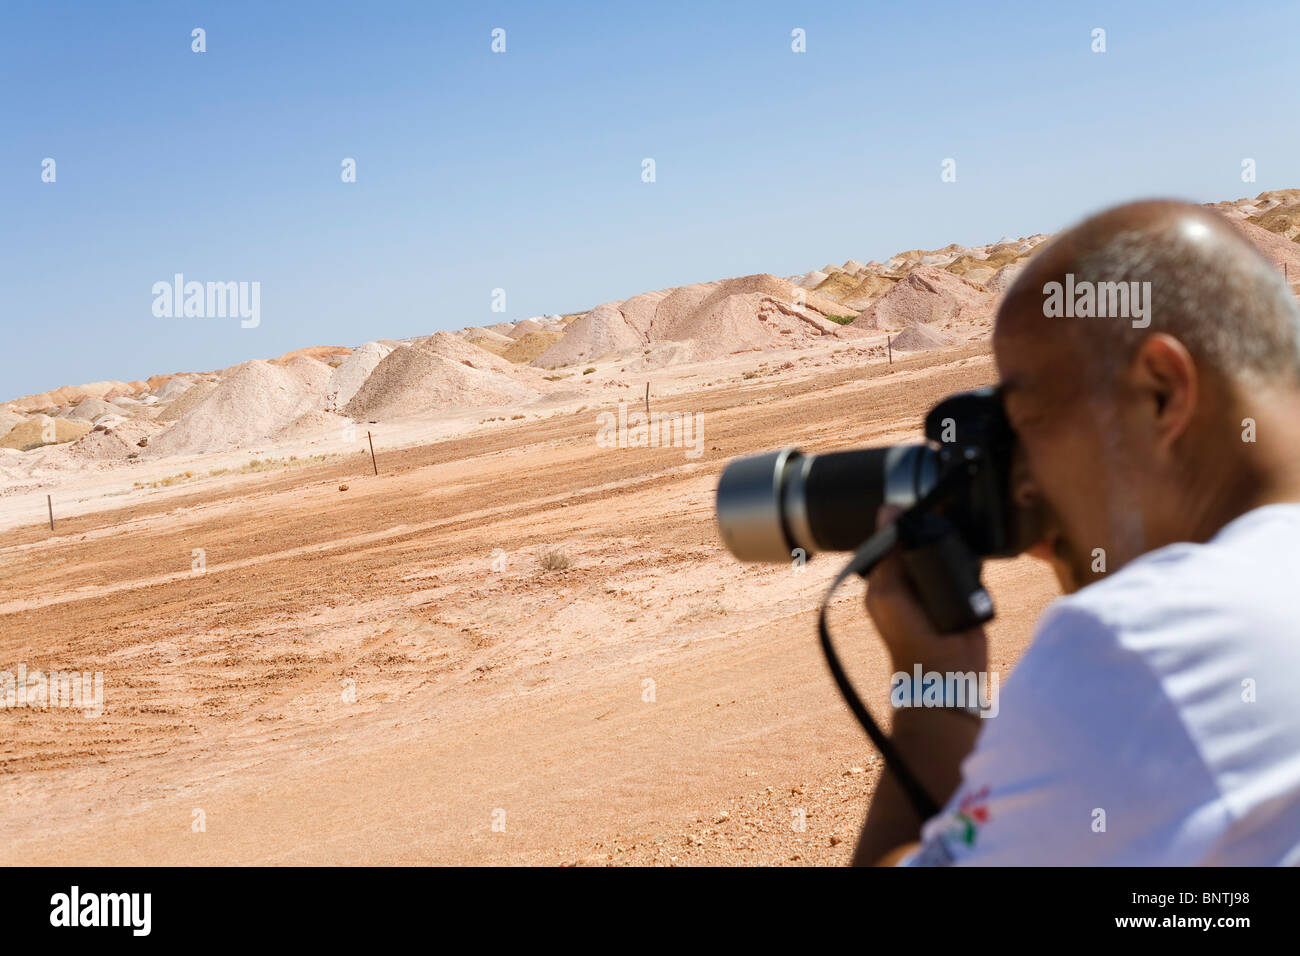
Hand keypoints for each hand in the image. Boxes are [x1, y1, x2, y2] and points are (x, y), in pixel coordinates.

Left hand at [864, 506, 987, 674]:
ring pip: (947, 548)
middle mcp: (912, 576)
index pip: (894, 536)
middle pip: (922, 538)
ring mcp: (940, 583)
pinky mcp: (965, 591)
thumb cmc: (909, 635)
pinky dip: (971, 559)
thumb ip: (887, 554)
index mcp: (887, 575)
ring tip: (957, 538)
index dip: (905, 520)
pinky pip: (969, 565)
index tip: (918, 506)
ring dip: (954, 542)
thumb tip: (887, 511)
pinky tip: (971, 555)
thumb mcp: (888, 591)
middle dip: (931, 528)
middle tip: (942, 516)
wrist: (945, 670)